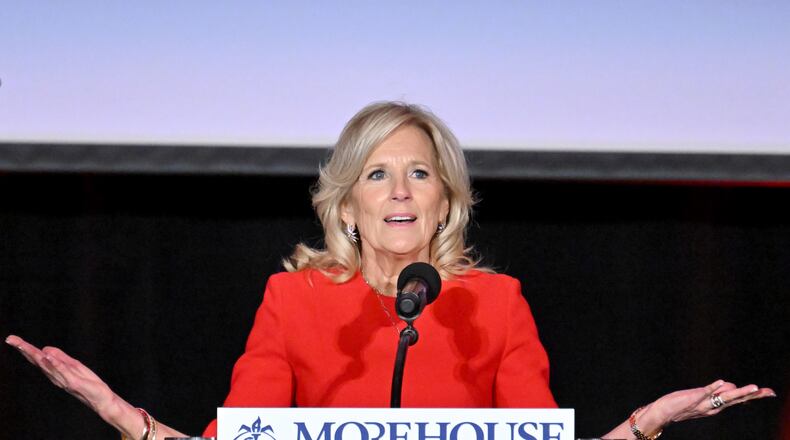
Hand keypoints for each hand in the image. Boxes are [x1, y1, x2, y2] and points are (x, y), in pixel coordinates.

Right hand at [5, 334, 120, 418]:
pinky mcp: (73, 382)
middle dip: (24, 350)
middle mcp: (55, 376)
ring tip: (24, 345)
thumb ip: (60, 358)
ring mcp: (63, 379)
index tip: (12, 339)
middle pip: (37, 360)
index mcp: (54, 371)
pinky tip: (46, 356)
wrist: (101, 399)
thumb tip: (45, 350)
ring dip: (35, 355)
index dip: (25, 348)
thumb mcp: (73, 366)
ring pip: (46, 365)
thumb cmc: (87, 383)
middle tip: (11, 339)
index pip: (37, 358)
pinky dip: (54, 363)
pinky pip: (62, 371)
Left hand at [651, 379, 775, 425]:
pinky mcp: (693, 397)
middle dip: (752, 395)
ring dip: (738, 391)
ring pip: (724, 397)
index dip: (754, 396)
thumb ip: (716, 393)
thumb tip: (730, 385)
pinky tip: (722, 381)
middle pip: (736, 399)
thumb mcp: (703, 399)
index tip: (769, 392)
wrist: (663, 412)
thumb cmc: (683, 404)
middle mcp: (713, 406)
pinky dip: (713, 387)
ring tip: (753, 387)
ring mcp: (704, 402)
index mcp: (717, 406)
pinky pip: (705, 392)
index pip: (739, 400)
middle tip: (768, 391)